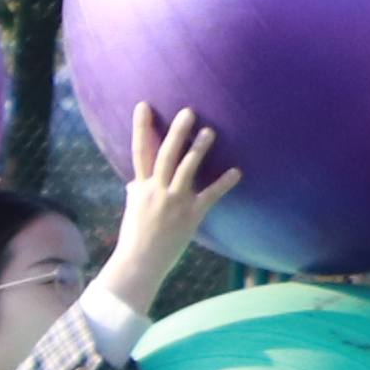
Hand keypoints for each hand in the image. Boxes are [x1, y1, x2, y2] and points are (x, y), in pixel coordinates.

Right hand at [105, 102, 232, 293]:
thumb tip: (133, 182)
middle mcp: (156, 191)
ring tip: (209, 131)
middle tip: (188, 111)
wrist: (138, 264)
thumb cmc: (135, 238)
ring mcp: (173, 202)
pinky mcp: (190, 215)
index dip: (142, 128)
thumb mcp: (132, 211)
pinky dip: (223, 183)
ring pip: (186, 170)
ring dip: (198, 149)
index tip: (144, 105)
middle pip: (165, 155)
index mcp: (140, 188)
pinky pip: (210, 196)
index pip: (139, 152)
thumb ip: (135, 192)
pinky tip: (237, 171)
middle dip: (176, 133)